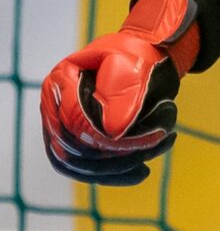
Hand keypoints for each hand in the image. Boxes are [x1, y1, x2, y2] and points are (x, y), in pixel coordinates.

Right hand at [39, 0, 201, 185]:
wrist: (143, 56)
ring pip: (80, 164)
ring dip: (118, 167)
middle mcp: (54, 108)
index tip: (145, 138)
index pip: (74, 121)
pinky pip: (87, 167)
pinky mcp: (77, 141)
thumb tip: (114, 132)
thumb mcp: (131, 67)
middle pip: (74, 148)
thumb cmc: (136, 57)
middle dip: (116, 155)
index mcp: (59, 83)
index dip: (105, 137)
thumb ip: (122, 96)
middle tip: (153, 146)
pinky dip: (114, 173)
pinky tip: (142, 173)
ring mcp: (63, 126)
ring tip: (153, 156)